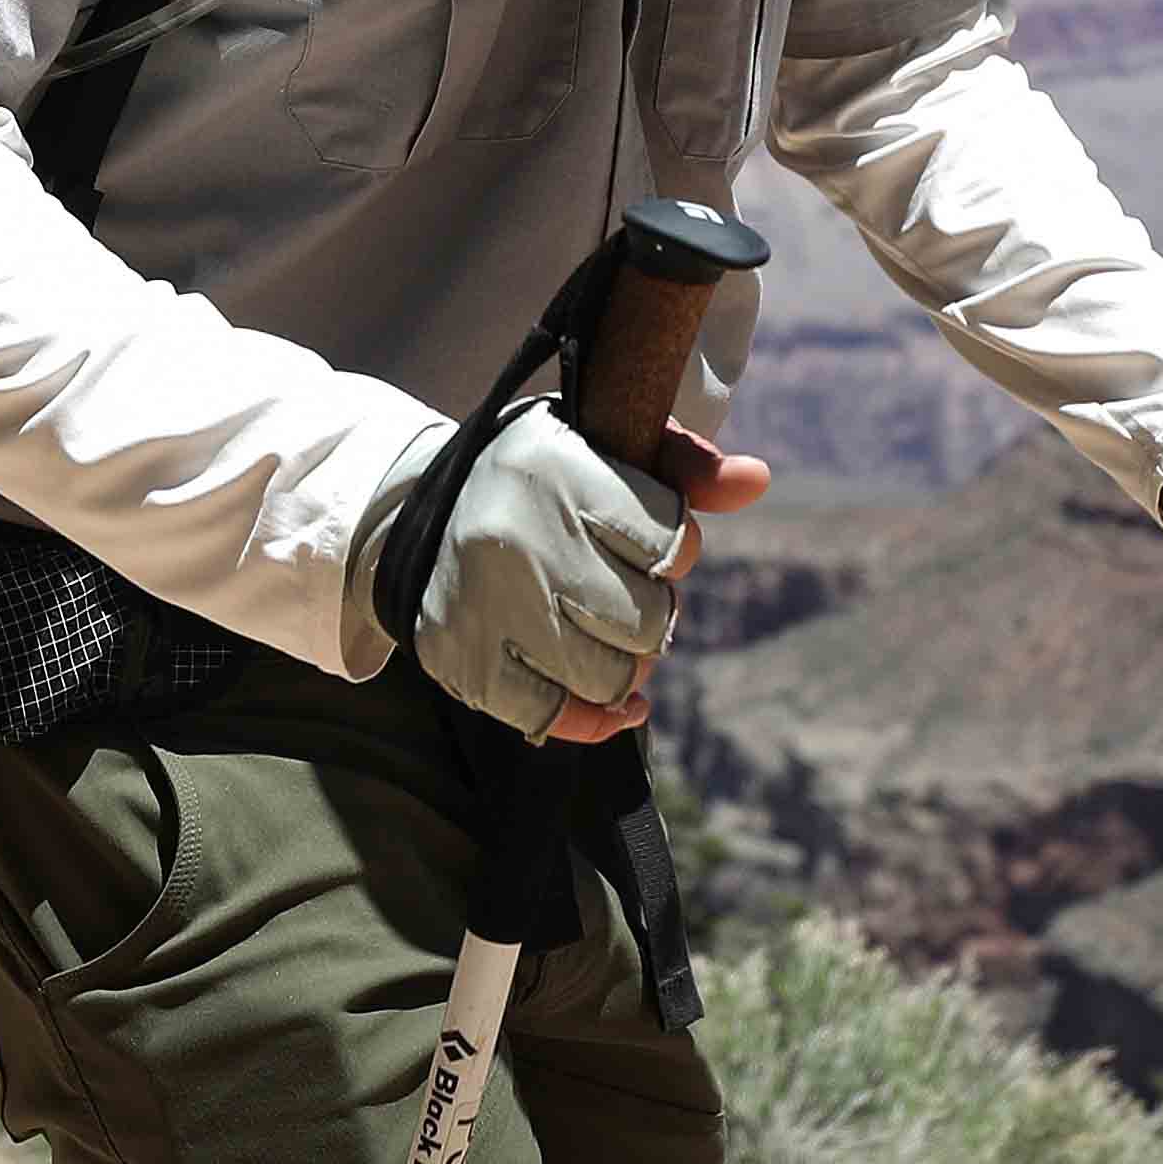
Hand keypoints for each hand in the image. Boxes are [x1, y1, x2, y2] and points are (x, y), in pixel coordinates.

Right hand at [365, 403, 770, 743]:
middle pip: (647, 620)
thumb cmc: (531, 479)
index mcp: (558, 473)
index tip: (647, 544)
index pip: (670, 543)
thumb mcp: (598, 444)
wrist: (407, 513)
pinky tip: (608, 702)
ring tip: (604, 636)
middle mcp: (519, 539)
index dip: (673, 551)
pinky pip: (555, 718)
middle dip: (651, 614)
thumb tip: (755, 480)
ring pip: (609, 676)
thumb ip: (680, 464)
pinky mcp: (464, 662)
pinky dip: (592, 719)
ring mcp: (488, 607)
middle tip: (624, 595)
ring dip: (623, 666)